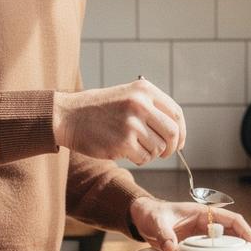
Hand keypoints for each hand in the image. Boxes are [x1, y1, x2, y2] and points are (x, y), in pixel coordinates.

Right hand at [53, 78, 184, 163]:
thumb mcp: (127, 97)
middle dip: (172, 147)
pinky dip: (139, 160)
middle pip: (172, 132)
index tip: (179, 142)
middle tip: (164, 153)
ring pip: (158, 148)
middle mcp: (140, 104)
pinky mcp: (123, 142)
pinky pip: (144, 158)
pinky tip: (126, 152)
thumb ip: (151, 108)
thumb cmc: (99, 109)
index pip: (176, 113)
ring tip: (135, 148)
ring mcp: (132, 123)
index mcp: (144, 90)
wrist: (69, 116)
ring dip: (151, 154)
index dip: (181, 131)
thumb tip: (176, 133)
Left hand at [128, 198, 250, 250]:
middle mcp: (206, 224)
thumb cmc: (151, 214)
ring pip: (226, 245)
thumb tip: (171, 249)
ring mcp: (202, 236)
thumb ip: (164, 234)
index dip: (247, 232)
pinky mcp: (195, 246)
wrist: (140, 218)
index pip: (233, 220)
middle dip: (248, 247)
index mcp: (203, 213)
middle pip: (235, 234)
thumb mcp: (157, 222)